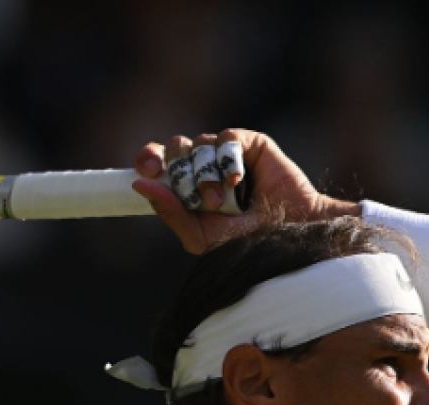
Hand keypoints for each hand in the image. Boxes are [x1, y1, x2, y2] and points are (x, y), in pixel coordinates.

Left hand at [131, 129, 358, 253]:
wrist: (289, 235)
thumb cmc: (247, 241)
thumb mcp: (201, 236)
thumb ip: (170, 212)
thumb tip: (139, 184)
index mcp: (188, 185)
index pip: (157, 159)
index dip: (149, 158)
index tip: (150, 171)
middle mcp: (204, 165)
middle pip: (174, 148)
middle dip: (184, 176)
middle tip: (205, 201)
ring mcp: (227, 152)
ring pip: (198, 144)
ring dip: (208, 175)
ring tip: (227, 199)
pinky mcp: (250, 143)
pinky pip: (225, 138)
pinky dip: (228, 160)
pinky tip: (238, 181)